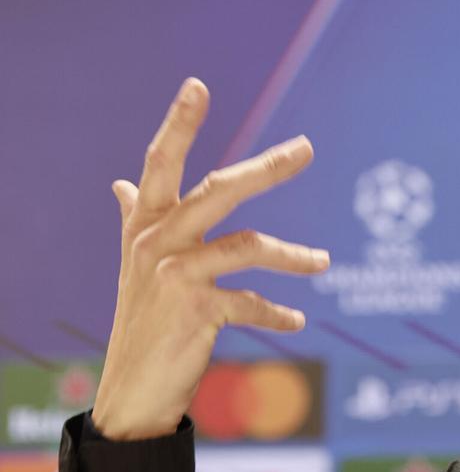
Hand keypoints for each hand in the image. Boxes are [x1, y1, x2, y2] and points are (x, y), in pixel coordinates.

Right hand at [92, 78, 329, 440]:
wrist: (132, 386)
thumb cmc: (143, 317)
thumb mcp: (137, 262)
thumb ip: (136, 217)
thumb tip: (122, 181)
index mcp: (146, 223)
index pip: (161, 162)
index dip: (178, 123)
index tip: (197, 85)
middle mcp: (157, 241)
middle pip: (219, 190)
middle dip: (266, 167)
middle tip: (306, 147)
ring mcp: (174, 275)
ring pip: (249, 246)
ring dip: (294, 256)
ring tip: (324, 263)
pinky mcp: (195, 310)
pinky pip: (252, 304)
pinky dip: (279, 314)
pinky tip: (297, 322)